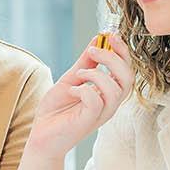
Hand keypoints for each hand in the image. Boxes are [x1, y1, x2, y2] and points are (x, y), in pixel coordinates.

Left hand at [27, 34, 132, 155]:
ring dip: (96, 75)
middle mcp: (109, 103)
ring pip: (115, 90)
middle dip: (113, 59)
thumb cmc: (57, 110)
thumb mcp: (71, 79)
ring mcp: (101, 114)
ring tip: (79, 75)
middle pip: (128, 78)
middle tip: (93, 51)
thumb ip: (85, 63)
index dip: (122, 51)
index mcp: (108, 92)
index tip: (110, 35)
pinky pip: (96, 101)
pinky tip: (73, 90)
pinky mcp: (88, 122)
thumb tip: (97, 40)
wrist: (41, 134)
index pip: (127, 70)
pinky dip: (84, 90)